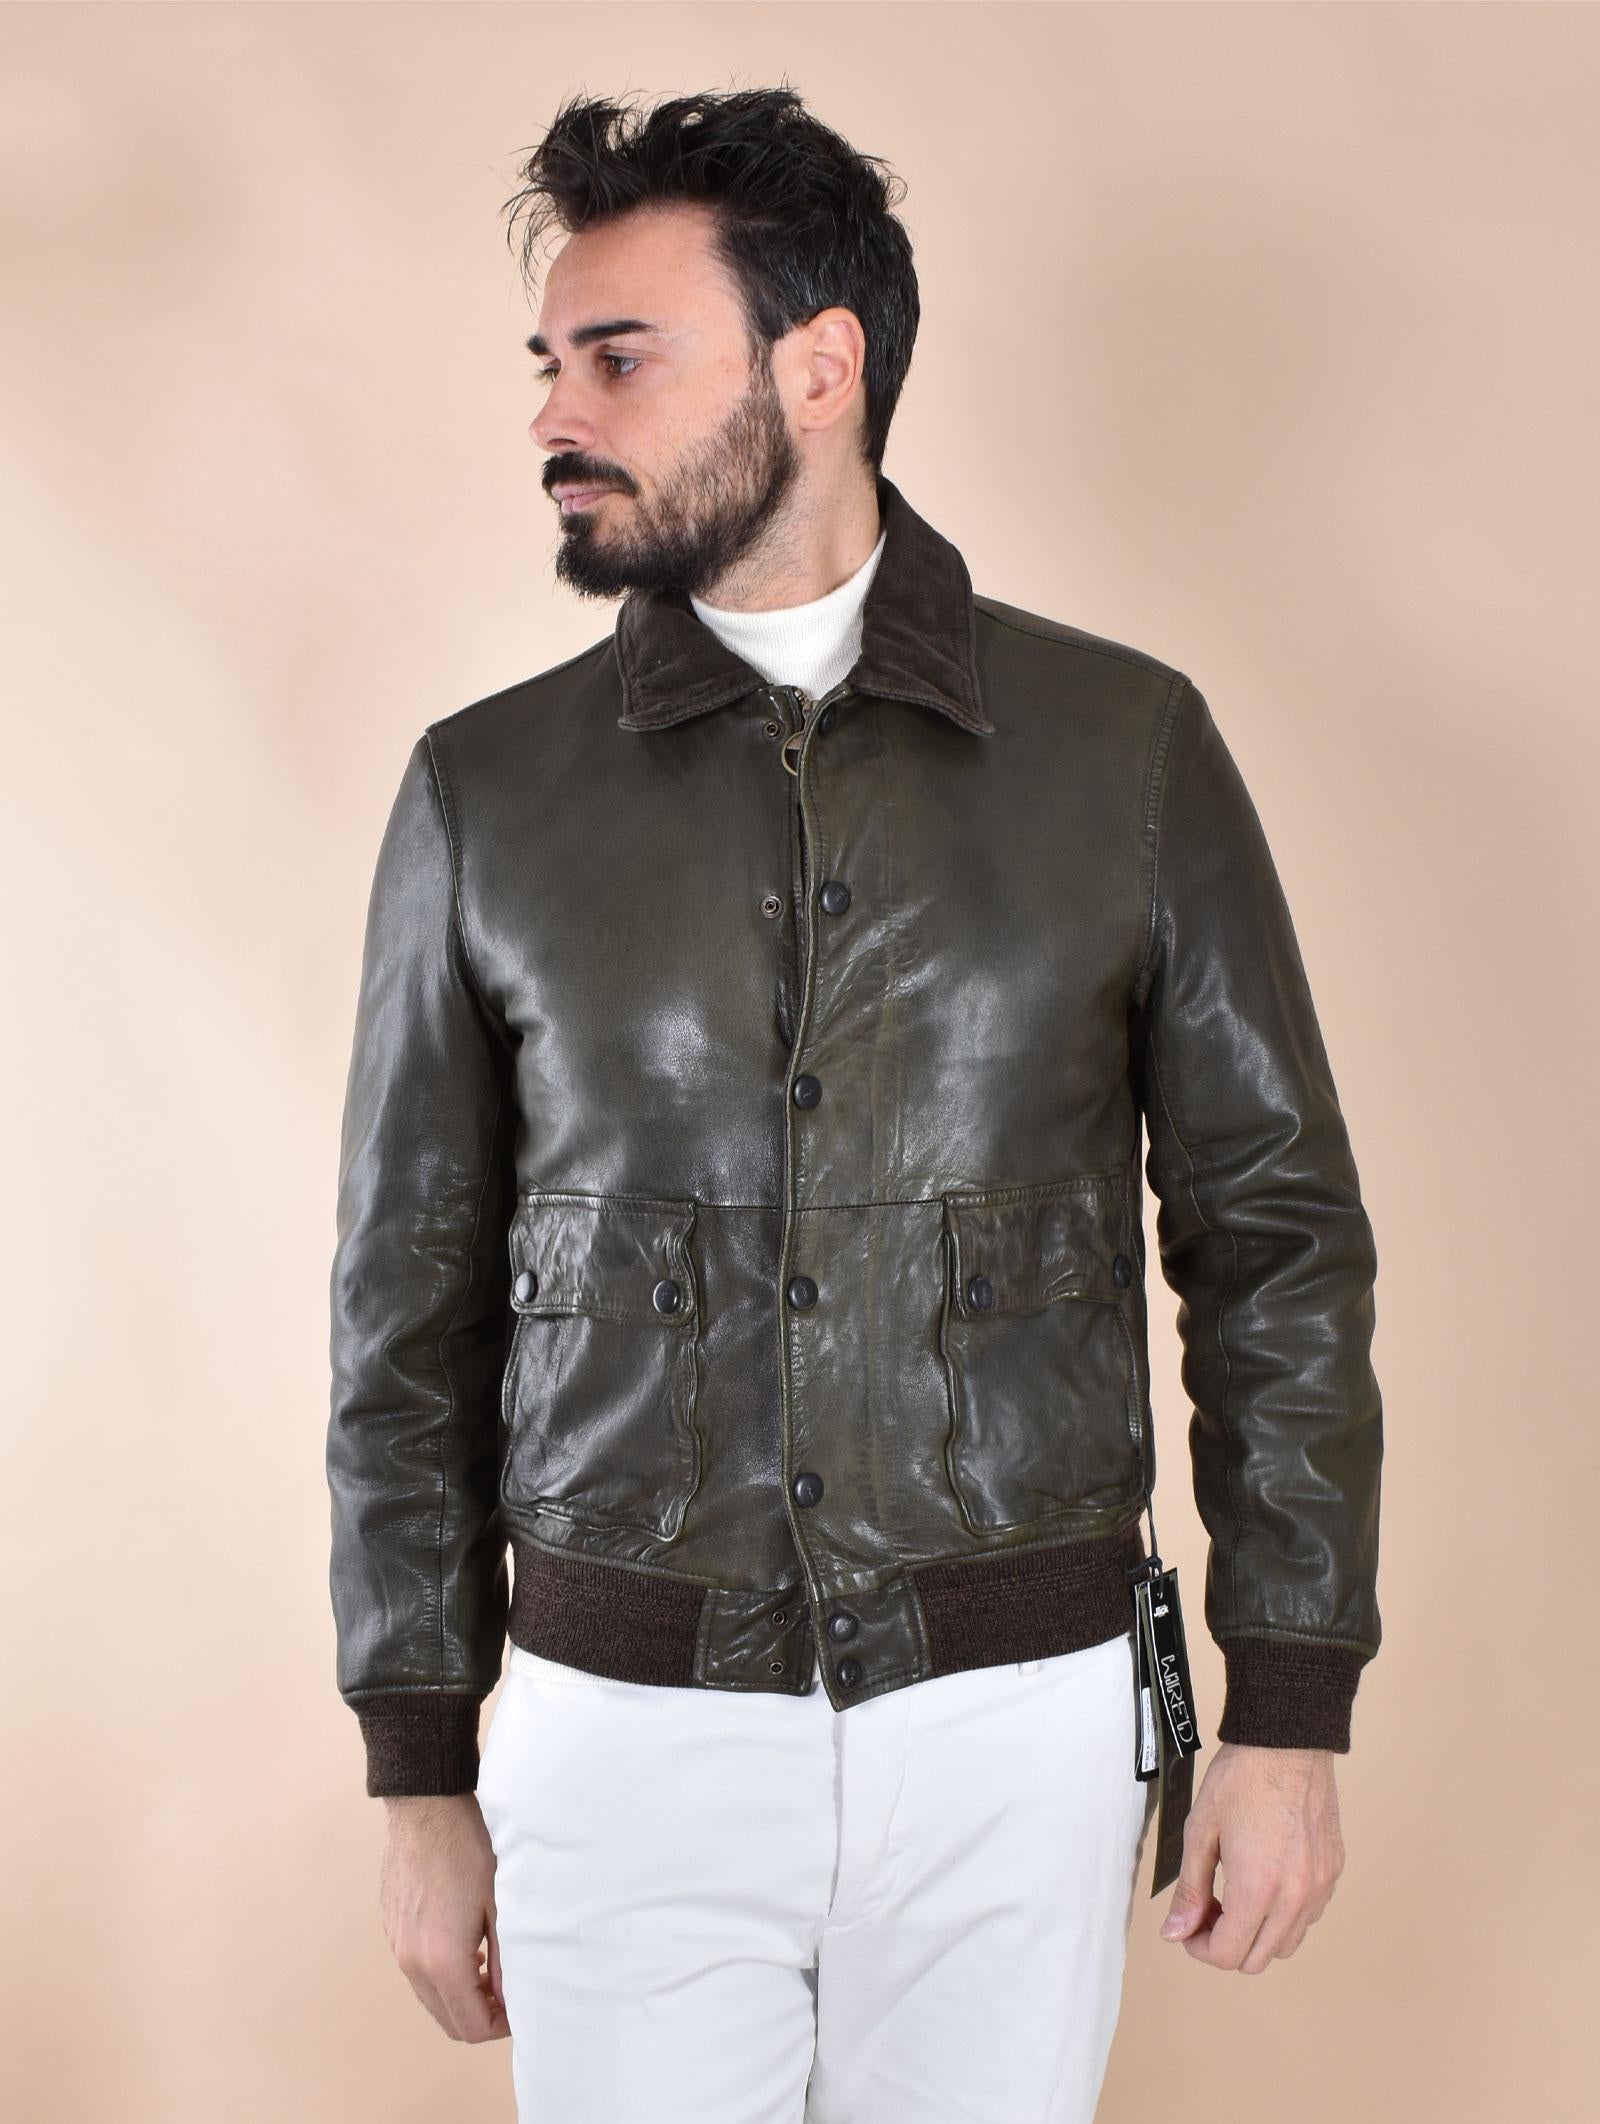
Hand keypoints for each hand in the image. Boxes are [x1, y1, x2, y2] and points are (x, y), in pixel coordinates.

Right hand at [378, 1794, 508, 2039]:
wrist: (426, 1808)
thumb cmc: (469, 1848)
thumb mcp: (501, 1904)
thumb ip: (506, 1959)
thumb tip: (511, 1997)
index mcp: (441, 1960)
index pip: (470, 2026)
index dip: (500, 2027)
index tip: (521, 2008)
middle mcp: (412, 1962)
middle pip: (447, 2021)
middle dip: (480, 2017)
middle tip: (508, 1994)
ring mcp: (397, 1946)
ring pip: (430, 1998)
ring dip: (460, 1996)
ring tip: (490, 1968)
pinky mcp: (392, 1929)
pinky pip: (416, 1971)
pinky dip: (442, 1975)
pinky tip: (466, 1945)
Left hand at [1158, 1742, 1343, 1972]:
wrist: (1287, 1742)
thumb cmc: (1241, 1778)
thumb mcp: (1200, 1831)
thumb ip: (1189, 1889)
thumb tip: (1176, 1931)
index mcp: (1257, 1889)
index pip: (1228, 1955)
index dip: (1199, 1947)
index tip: (1189, 1925)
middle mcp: (1295, 1897)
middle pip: (1257, 1960)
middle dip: (1226, 1944)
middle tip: (1209, 1908)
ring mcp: (1319, 1887)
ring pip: (1286, 1944)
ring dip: (1257, 1933)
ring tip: (1236, 1895)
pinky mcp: (1332, 1872)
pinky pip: (1308, 1916)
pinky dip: (1284, 1915)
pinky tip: (1265, 1881)